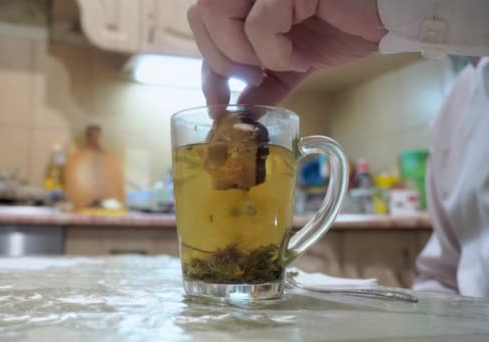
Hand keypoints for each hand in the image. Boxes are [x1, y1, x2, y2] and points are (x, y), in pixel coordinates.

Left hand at [188, 0, 387, 105]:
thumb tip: (234, 111)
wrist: (389, 17)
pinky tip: (300, 58)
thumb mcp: (292, 63)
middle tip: (253, 77)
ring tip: (277, 64)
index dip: (206, 62)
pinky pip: (260, 23)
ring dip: (242, 51)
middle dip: (220, 57)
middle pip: (201, 12)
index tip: (219, 99)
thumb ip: (261, 82)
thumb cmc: (343, 29)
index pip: (201, 21)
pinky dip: (275, 51)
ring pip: (217, 10)